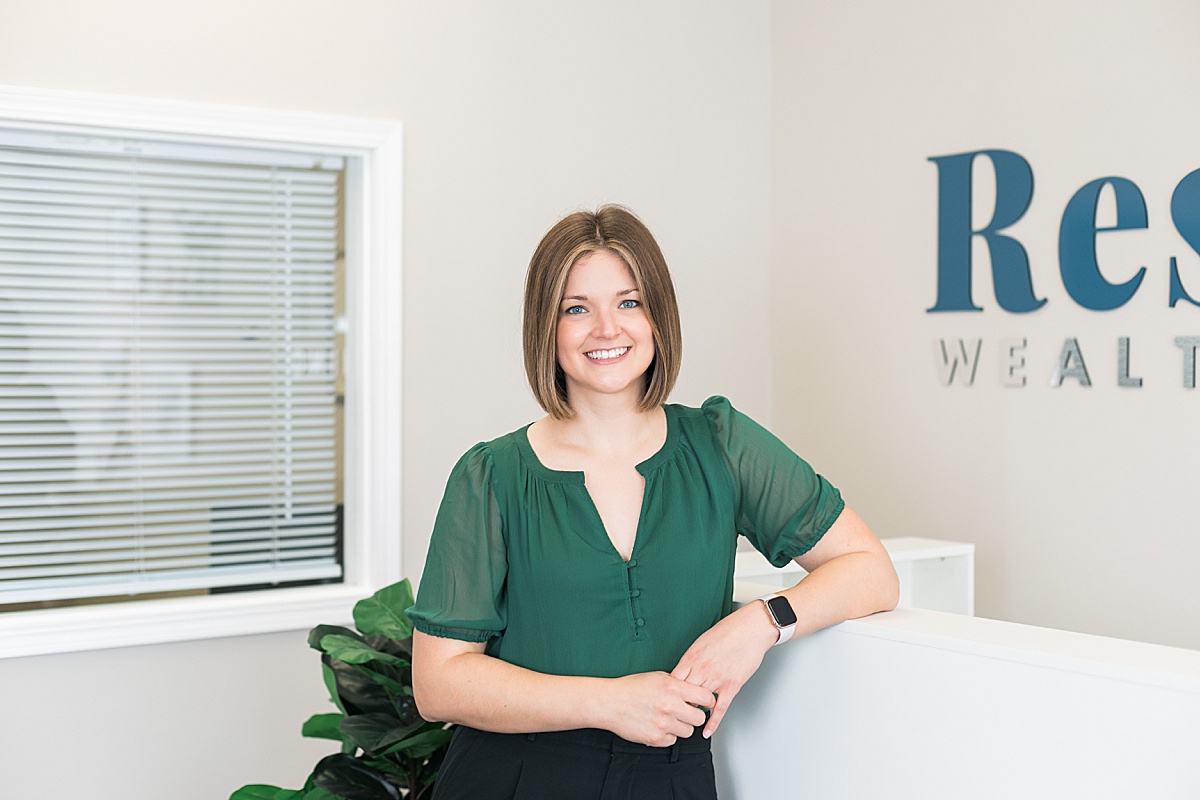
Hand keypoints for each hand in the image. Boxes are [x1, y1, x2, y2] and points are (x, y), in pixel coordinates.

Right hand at [602, 671, 713, 746]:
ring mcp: (664, 724)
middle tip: (685, 712)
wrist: (610, 703)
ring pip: (688, 731)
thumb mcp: (658, 677)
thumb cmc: (632, 688)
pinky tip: (658, 725)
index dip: (708, 701)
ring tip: (669, 718)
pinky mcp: (656, 738)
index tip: (705, 703)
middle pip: (700, 718)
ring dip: (681, 726)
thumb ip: (679, 685)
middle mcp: (670, 706)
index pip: (706, 698)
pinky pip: (673, 740)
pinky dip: (668, 734)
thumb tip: (695, 693)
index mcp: (673, 687)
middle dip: (694, 715)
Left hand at [671, 601, 777, 737]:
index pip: (672, 681)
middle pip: (682, 694)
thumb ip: (691, 658)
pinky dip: (713, 722)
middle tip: (674, 714)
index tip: (665, 700)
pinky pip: (720, 708)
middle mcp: (701, 669)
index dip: (667, 693)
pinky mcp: (732, 686)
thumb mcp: (701, 641)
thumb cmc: (728, 631)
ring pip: (699, 703)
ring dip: (693, 712)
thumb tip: (684, 669)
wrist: (750, 629)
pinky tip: (707, 731)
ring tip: (687, 721)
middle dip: (677, 705)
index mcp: (691, 657)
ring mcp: (716, 679)